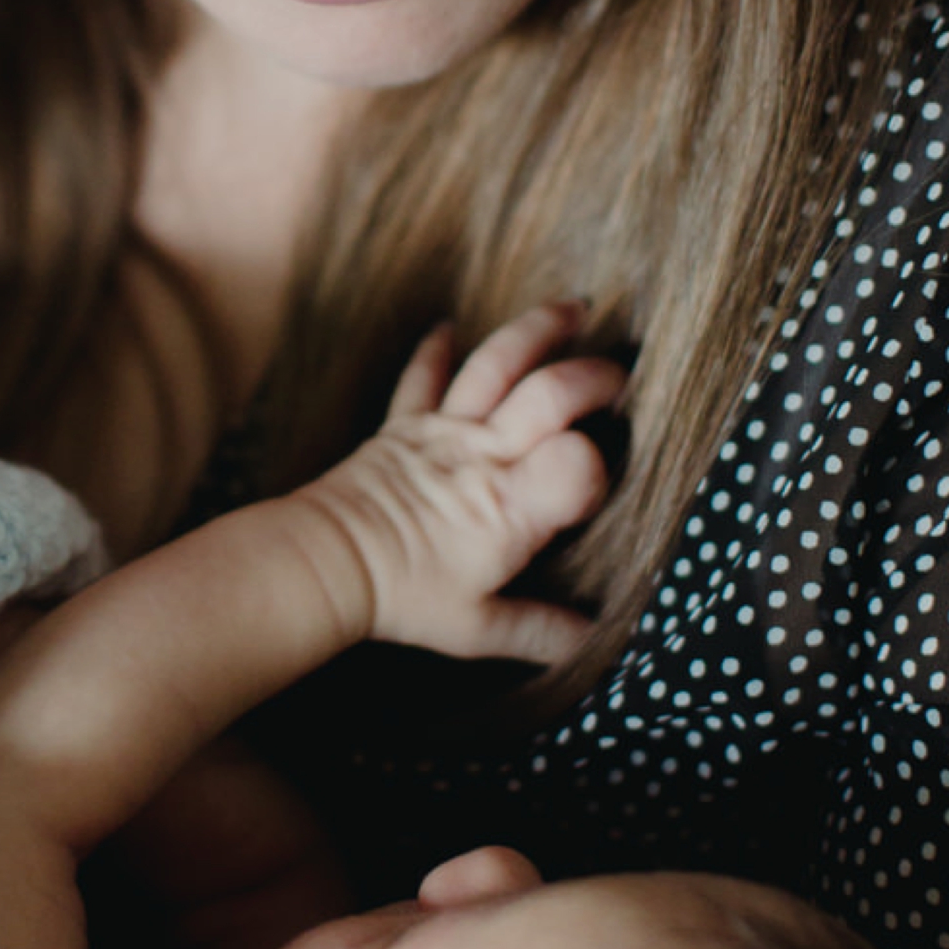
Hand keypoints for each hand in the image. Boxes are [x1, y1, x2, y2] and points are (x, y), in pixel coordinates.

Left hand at [296, 306, 624, 664]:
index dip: (601, 462)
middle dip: (593, 376)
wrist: (325, 565)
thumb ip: (541, 632)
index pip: (577, 464)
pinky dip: (435, 350)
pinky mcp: (404, 427)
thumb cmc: (405, 598)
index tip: (613, 467)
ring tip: (572, 310)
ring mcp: (443, 433)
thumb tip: (593, 638)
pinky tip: (447, 326)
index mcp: (512, 508)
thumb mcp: (479, 629)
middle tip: (623, 373)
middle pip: (548, 395)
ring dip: (535, 332)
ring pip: (495, 366)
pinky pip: (422, 378)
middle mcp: (484, 458)